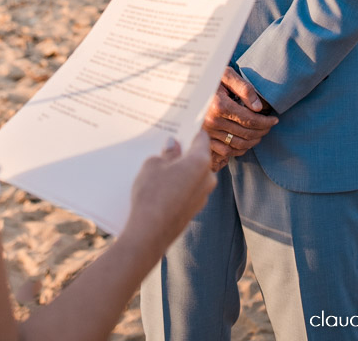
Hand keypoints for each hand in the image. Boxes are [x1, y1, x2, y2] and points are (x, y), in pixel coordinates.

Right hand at [125, 131, 215, 256]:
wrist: (149, 233)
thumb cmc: (152, 193)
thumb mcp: (154, 164)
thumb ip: (167, 153)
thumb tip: (174, 146)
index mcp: (201, 162)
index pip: (201, 138)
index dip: (191, 129)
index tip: (183, 124)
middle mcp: (208, 178)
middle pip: (198, 157)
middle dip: (184, 151)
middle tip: (167, 144)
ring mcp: (202, 196)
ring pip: (194, 175)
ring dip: (181, 169)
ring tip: (160, 165)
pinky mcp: (194, 210)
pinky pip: (189, 190)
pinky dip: (179, 185)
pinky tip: (162, 185)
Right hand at [204, 67, 277, 170]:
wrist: (189, 84)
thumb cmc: (210, 77)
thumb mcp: (226, 74)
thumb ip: (244, 88)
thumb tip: (258, 107)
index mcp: (219, 105)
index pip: (250, 120)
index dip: (265, 121)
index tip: (274, 120)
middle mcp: (212, 121)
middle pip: (246, 133)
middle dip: (262, 131)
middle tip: (269, 126)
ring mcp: (208, 132)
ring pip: (238, 144)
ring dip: (253, 141)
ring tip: (260, 133)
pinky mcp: (205, 139)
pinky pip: (226, 151)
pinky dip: (240, 149)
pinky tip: (246, 142)